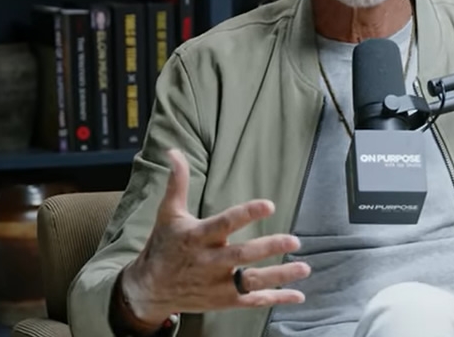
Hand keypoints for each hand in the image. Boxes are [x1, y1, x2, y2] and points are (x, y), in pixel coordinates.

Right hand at [122, 148, 310, 325]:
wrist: (149, 290)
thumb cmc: (163, 245)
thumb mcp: (168, 213)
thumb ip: (177, 182)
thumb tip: (173, 151)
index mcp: (197, 237)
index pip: (225, 223)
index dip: (247, 214)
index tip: (269, 205)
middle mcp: (209, 262)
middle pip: (242, 255)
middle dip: (269, 247)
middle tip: (294, 240)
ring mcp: (216, 284)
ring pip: (251, 281)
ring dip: (279, 276)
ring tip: (305, 268)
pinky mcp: (222, 301)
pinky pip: (252, 301)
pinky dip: (276, 298)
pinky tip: (298, 296)